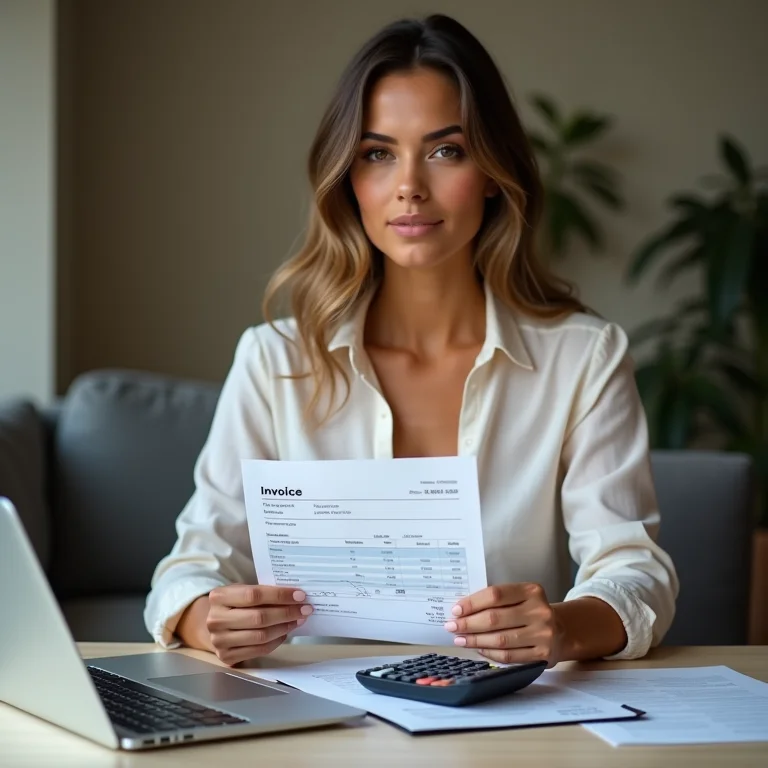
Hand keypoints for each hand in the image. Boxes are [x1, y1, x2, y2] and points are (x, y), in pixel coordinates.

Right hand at [205, 585, 312, 665]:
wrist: (216, 624)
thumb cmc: (235, 603)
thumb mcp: (242, 591)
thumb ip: (263, 593)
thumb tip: (295, 597)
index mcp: (219, 597)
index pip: (254, 595)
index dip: (279, 596)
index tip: (300, 595)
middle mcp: (215, 620)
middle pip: (259, 617)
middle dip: (287, 613)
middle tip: (305, 609)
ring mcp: (219, 641)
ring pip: (261, 636)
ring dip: (284, 627)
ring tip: (298, 620)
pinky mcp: (227, 656)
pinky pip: (259, 650)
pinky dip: (277, 641)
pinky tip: (285, 632)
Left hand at [444, 583, 562, 665]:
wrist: (562, 630)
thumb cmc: (531, 611)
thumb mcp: (520, 597)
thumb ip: (497, 601)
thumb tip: (462, 610)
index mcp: (532, 591)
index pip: (496, 595)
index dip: (472, 603)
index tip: (456, 610)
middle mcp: (540, 611)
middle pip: (495, 618)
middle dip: (469, 624)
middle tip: (452, 626)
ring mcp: (544, 634)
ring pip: (500, 640)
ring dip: (475, 640)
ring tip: (460, 639)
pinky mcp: (544, 655)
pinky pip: (510, 657)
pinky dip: (490, 654)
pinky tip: (479, 649)